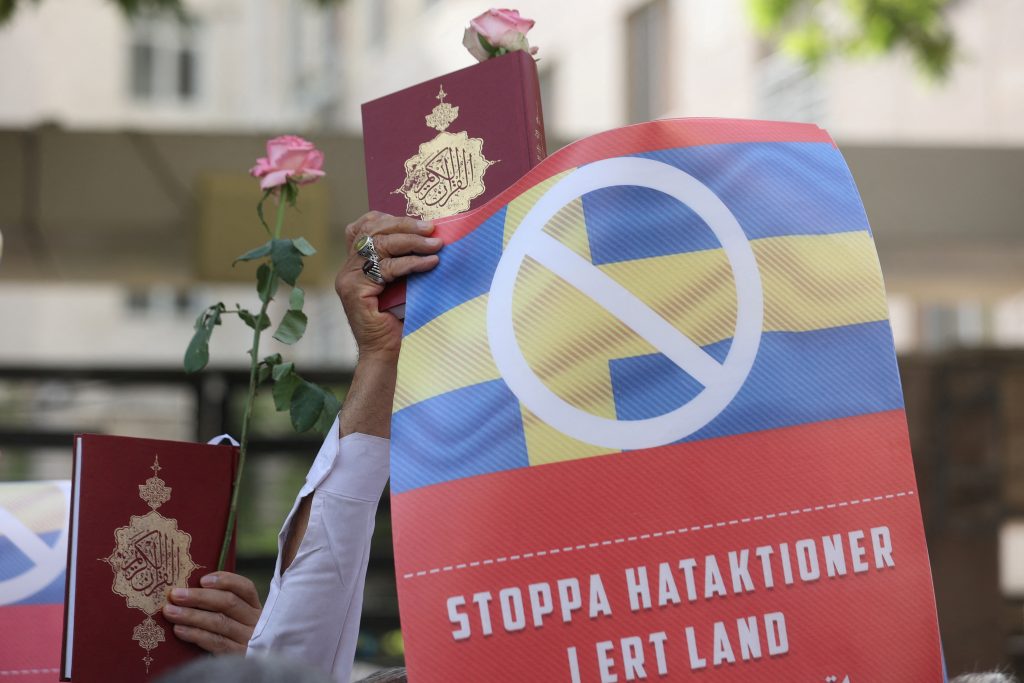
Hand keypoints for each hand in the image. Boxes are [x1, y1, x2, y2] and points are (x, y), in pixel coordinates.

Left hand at [163, 571, 261, 654]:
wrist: (244, 670)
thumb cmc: (235, 636)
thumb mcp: (237, 618)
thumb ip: (222, 604)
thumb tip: (191, 588)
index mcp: (256, 607)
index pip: (246, 588)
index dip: (225, 581)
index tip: (202, 580)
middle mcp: (255, 621)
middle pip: (229, 603)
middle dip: (199, 597)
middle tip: (175, 594)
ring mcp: (248, 639)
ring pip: (219, 622)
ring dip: (192, 615)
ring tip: (170, 612)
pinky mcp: (238, 656)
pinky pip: (216, 642)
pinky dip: (196, 635)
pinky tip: (179, 630)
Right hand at [336, 212, 441, 361]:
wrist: (387, 354)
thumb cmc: (399, 321)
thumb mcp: (402, 283)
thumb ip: (404, 260)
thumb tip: (432, 236)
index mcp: (356, 263)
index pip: (366, 226)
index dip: (393, 219)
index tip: (422, 223)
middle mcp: (348, 268)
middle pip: (373, 231)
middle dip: (406, 226)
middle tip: (433, 229)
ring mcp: (348, 278)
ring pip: (379, 244)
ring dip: (412, 241)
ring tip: (437, 244)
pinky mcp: (354, 290)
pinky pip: (387, 267)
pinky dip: (412, 263)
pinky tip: (431, 263)